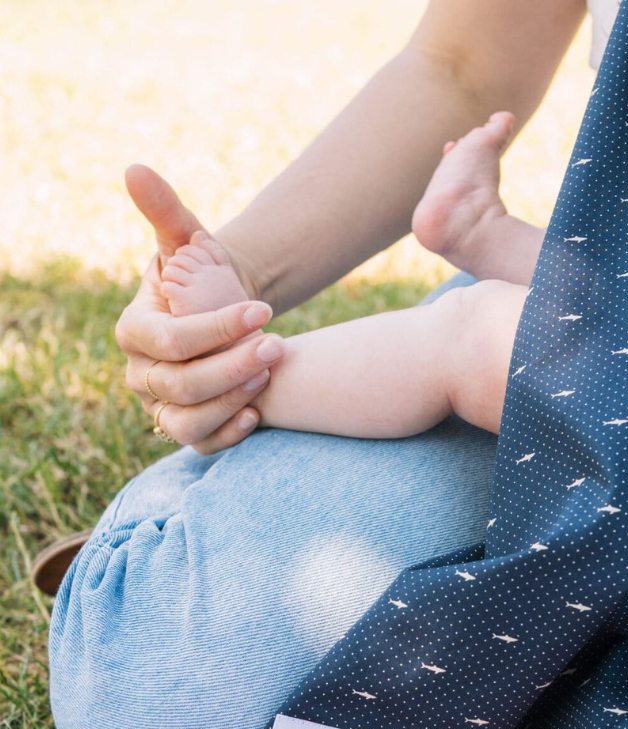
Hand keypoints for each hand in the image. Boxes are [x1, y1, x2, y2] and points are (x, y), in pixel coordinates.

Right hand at [118, 165, 277, 453]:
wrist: (223, 312)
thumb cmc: (204, 277)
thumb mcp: (188, 242)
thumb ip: (166, 212)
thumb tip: (136, 169)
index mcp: (133, 331)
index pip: (170, 340)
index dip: (216, 329)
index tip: (263, 310)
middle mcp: (140, 375)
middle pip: (182, 384)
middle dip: (232, 366)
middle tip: (278, 344)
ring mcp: (161, 407)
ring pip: (188, 422)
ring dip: (232, 400)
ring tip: (268, 373)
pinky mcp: (187, 429)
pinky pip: (203, 444)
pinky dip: (230, 432)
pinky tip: (259, 412)